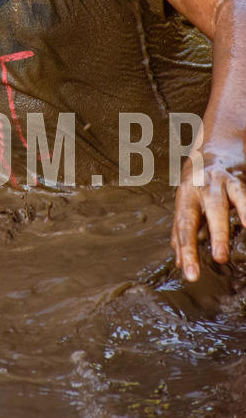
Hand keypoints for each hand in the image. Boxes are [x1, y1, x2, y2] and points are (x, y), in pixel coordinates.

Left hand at [172, 154, 245, 281]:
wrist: (219, 141)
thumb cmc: (201, 178)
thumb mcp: (188, 200)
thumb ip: (183, 230)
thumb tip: (179, 261)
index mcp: (185, 196)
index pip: (183, 227)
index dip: (186, 251)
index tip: (191, 275)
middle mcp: (199, 188)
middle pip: (198, 216)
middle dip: (202, 242)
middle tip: (208, 266)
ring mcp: (218, 182)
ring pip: (220, 206)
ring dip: (221, 231)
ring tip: (223, 255)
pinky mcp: (237, 178)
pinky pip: (243, 195)